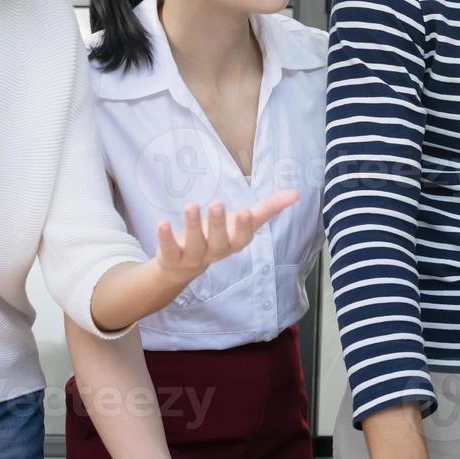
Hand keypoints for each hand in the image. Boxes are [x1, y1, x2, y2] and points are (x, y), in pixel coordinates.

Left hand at [153, 191, 299, 282]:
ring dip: (193, 226)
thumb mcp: (242, 222)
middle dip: (218, 224)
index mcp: (234, 243)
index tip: (246, 211)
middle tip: (218, 204)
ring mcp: (193, 257)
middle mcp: (215, 252)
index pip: (243, 238)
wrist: (183, 265)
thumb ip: (268, 208)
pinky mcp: (172, 257)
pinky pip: (169, 250)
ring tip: (192, 205)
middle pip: (219, 242)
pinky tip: (162, 223)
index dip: (245, 227)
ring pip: (195, 245)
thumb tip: (297, 193)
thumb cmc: (219, 237)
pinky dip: (165, 238)